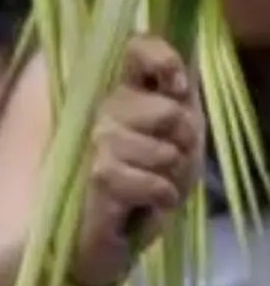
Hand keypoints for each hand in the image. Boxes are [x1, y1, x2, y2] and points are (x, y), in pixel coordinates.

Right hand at [73, 34, 205, 285]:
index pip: (136, 47)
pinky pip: (155, 183)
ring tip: (151, 187)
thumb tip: (189, 68)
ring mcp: (96, 140)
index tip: (177, 87)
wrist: (100, 238)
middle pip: (168, 110)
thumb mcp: (172, 139)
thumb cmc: (140, 186)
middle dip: (183, 145)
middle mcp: (103, 109)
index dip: (163, 59)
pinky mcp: (98, 175)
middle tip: (165, 164)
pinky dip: (161, 199)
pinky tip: (144, 205)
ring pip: (165, 151)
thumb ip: (177, 101)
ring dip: (171, 178)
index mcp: (121, 92)